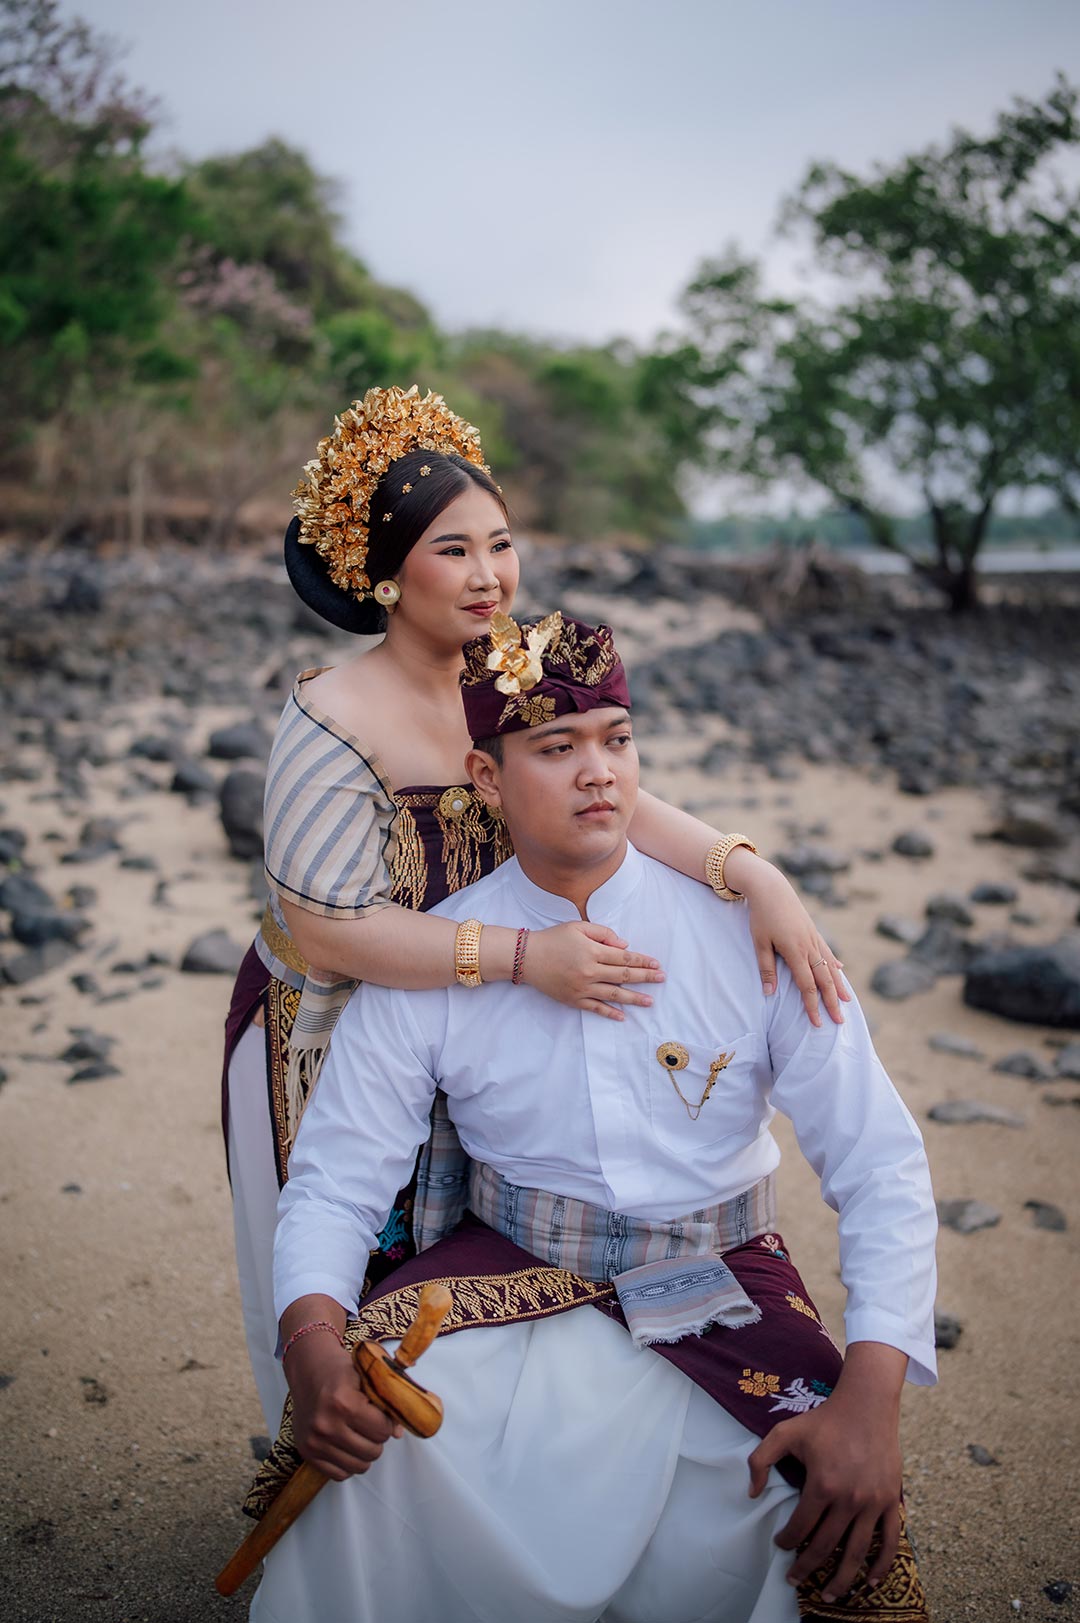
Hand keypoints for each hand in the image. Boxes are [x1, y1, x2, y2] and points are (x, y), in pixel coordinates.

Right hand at [286, 1332, 401, 1480]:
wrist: (307, 1369)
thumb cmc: (340, 1371)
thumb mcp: (366, 1377)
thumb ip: (386, 1402)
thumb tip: (398, 1433)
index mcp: (343, 1401)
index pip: (382, 1430)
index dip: (387, 1423)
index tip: (381, 1414)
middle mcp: (326, 1424)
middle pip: (372, 1451)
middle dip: (377, 1438)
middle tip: (370, 1424)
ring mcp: (314, 1441)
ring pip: (358, 1466)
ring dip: (364, 1452)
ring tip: (359, 1434)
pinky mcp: (306, 1453)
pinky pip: (339, 1474)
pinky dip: (348, 1463)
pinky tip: (346, 1445)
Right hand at [522, 920, 664, 1019]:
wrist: (527, 957)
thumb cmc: (553, 938)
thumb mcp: (578, 927)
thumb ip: (603, 933)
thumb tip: (624, 945)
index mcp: (592, 952)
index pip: (624, 957)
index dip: (642, 960)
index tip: (656, 964)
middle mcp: (590, 971)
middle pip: (624, 975)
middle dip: (645, 977)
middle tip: (661, 979)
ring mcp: (582, 988)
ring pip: (614, 994)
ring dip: (634, 998)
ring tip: (650, 1002)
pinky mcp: (573, 999)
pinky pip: (595, 1008)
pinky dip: (609, 1013)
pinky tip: (622, 1016)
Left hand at [723, 852, 848, 1026]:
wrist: (771, 887)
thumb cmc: (761, 915)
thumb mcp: (759, 943)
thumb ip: (766, 969)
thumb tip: (770, 994)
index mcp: (795, 952)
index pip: (807, 986)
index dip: (813, 1006)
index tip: (817, 1023)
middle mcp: (809, 947)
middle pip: (824, 980)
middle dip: (832, 1002)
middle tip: (840, 1021)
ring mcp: (813, 938)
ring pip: (830, 967)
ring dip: (838, 986)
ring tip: (847, 1001)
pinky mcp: (813, 931)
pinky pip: (827, 951)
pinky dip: (834, 963)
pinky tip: (840, 970)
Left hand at [747, 1344, 904, 1600]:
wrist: (867, 1405)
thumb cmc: (824, 1419)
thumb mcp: (785, 1431)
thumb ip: (760, 1459)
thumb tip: (752, 1493)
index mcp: (822, 1484)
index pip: (800, 1526)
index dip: (787, 1540)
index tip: (780, 1545)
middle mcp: (849, 1498)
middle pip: (826, 1546)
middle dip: (808, 1567)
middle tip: (795, 1580)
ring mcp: (873, 1502)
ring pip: (857, 1552)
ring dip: (843, 1579)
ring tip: (831, 1596)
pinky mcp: (891, 1501)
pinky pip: (890, 1540)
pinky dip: (882, 1564)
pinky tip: (871, 1580)